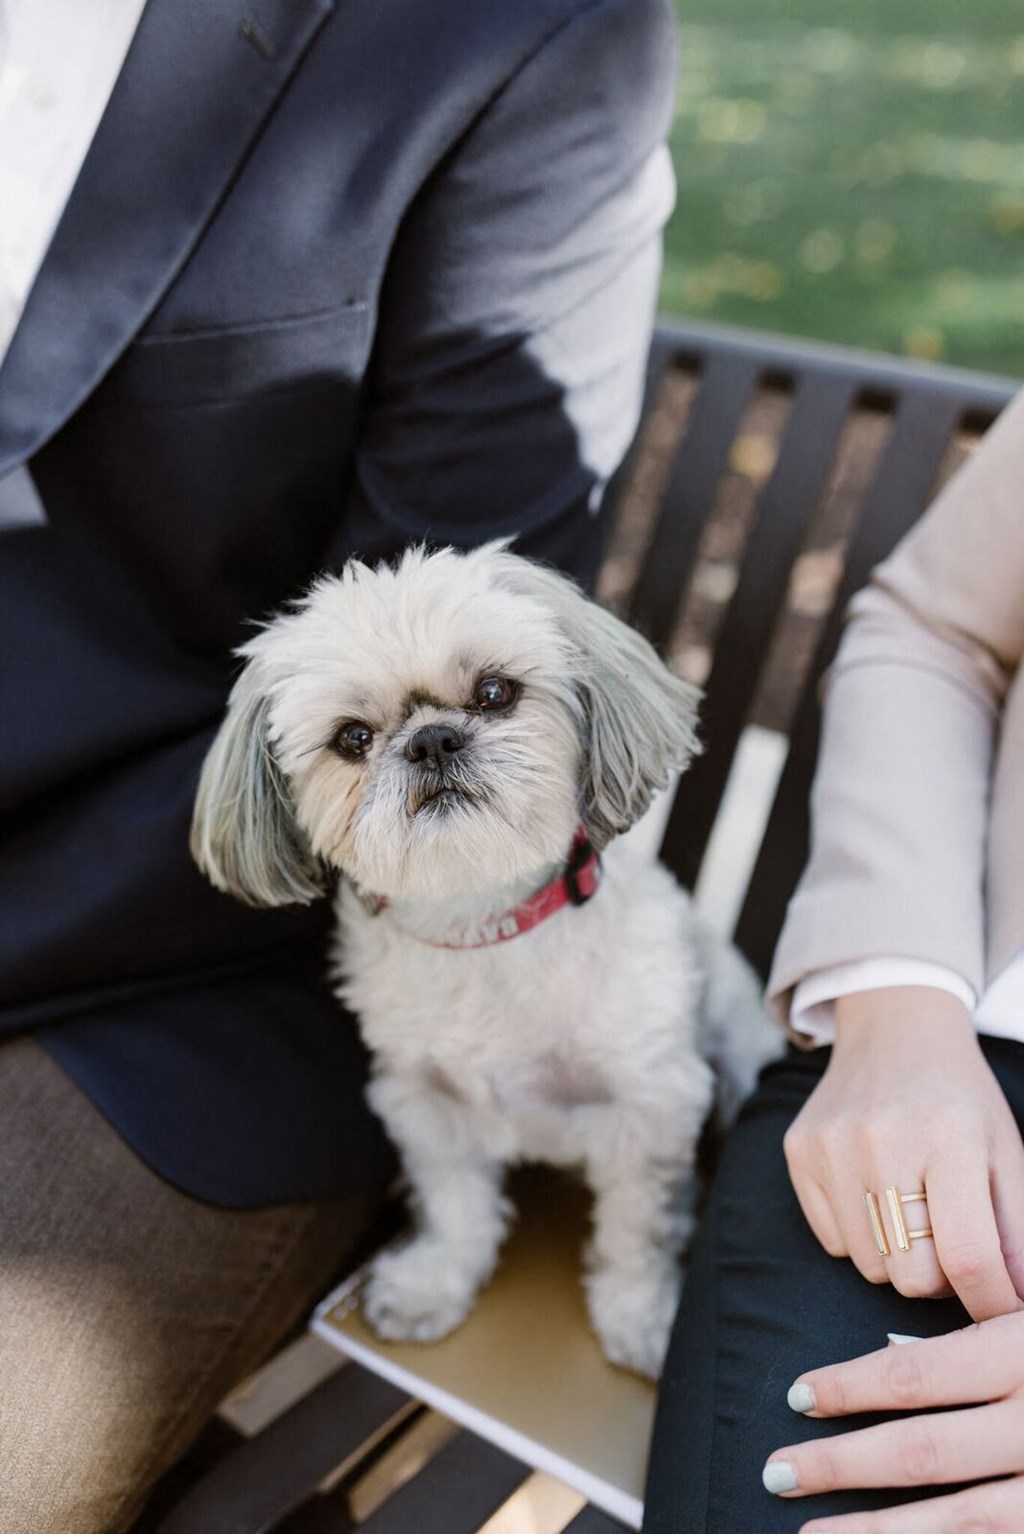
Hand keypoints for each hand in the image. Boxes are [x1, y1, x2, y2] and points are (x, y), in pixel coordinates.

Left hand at [762, 1318, 1023, 1530]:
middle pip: (921, 1452)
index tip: (797, 1397)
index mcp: (1018, 1354)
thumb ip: (975, 1339)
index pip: (915, 1374)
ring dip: (874, 1531)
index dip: (849, 1387)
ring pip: (957, 1520)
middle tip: (777, 1473)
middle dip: (840, 1465)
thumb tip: (890, 1351)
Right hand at [783, 986, 1023, 1318]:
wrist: (894, 1029)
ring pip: (871, 1266)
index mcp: (948, 1135)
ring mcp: (832, 1145)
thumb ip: (1015, 1230)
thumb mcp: (1005, 1150)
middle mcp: (882, 1139)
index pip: (967, 1255)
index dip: (991, 1301)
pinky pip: (834, 1242)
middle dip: (942, 1277)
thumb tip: (1017, 1305)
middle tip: (951, 1242)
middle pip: (912, 1275)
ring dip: (900, 1257)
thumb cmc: (959, 1097)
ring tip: (913, 1211)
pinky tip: (876, 1192)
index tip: (998, 1308)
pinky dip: (862, 1235)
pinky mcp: (799, 1151)